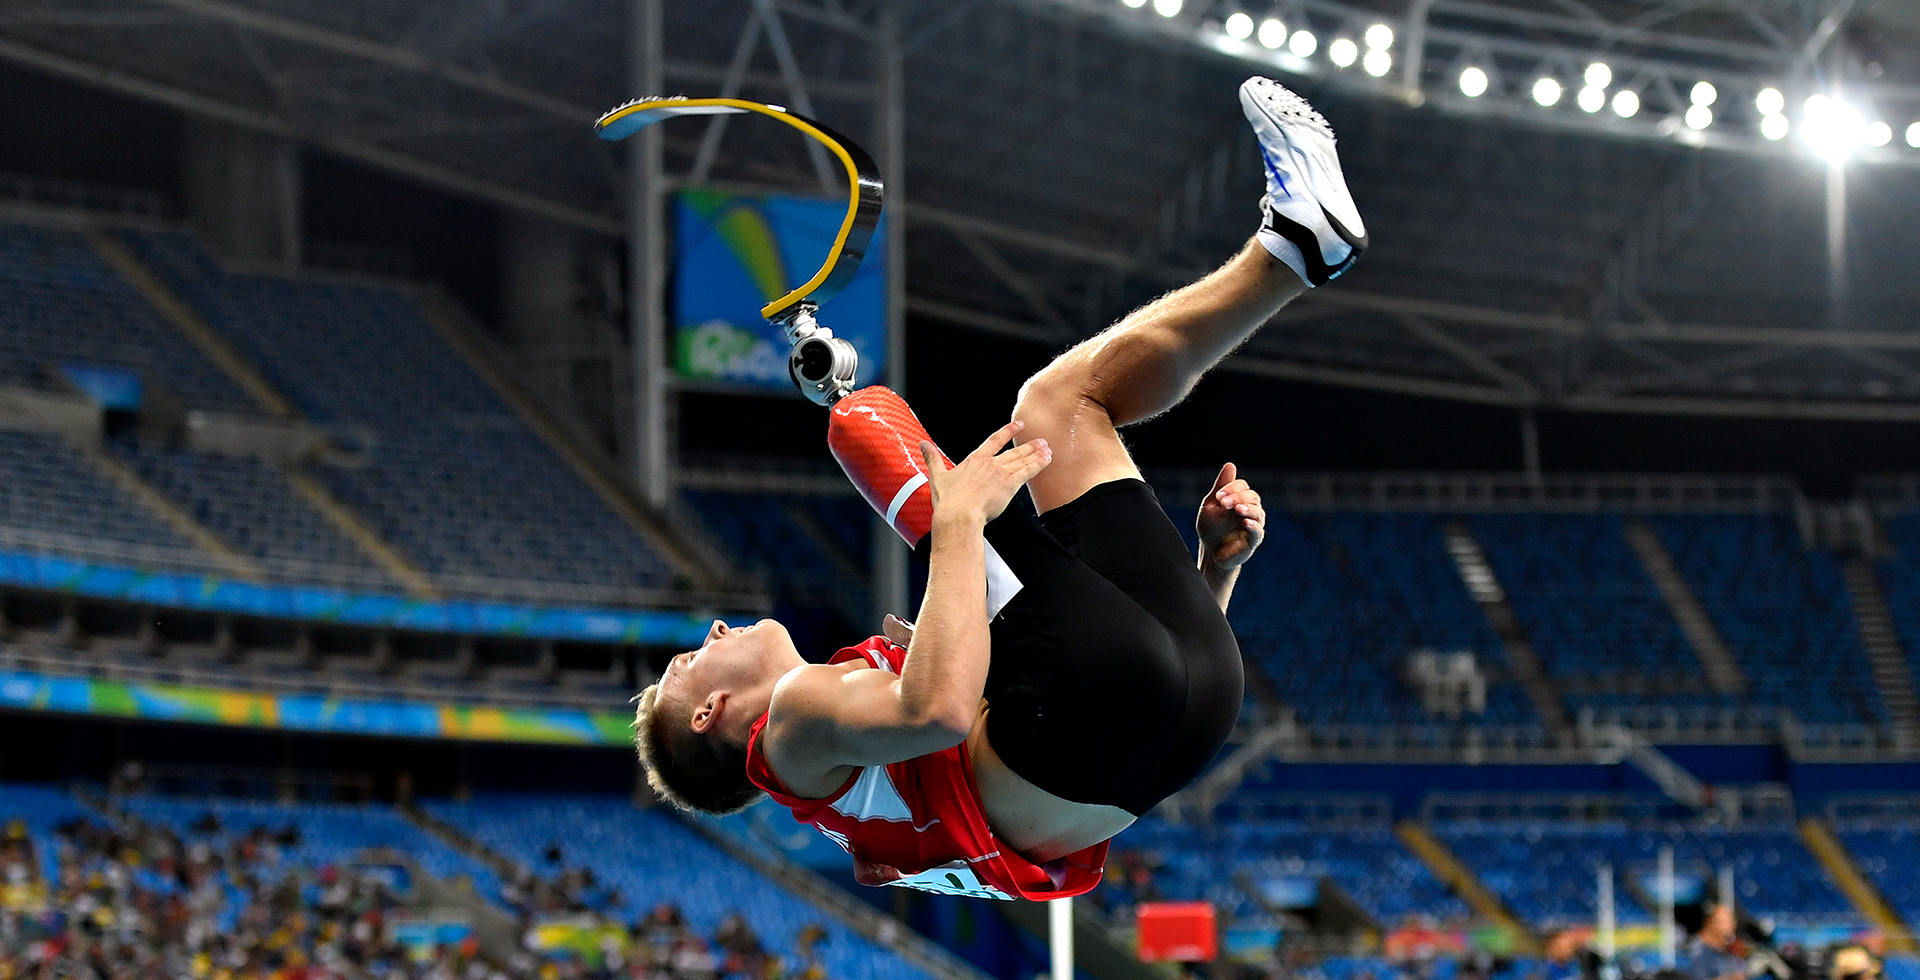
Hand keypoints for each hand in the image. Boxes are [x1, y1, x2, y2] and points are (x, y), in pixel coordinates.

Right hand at [919, 421, 1051, 528]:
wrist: (959, 515)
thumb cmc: (948, 501)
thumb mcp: (938, 476)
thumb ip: (932, 458)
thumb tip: (922, 444)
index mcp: (974, 460)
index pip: (995, 440)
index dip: (1008, 431)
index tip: (1019, 425)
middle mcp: (990, 463)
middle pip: (1014, 450)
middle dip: (1029, 445)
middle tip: (1041, 440)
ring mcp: (1001, 473)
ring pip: (1023, 459)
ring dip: (1037, 453)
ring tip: (1047, 448)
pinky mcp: (1010, 485)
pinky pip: (1028, 471)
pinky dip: (1039, 464)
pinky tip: (1047, 460)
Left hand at [1197, 462, 1264, 571]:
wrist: (1210, 552)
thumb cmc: (1211, 528)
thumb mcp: (1212, 505)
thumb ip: (1221, 487)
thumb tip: (1230, 464)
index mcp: (1239, 499)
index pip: (1242, 486)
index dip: (1231, 488)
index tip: (1218, 496)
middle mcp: (1250, 510)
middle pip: (1252, 496)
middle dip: (1237, 497)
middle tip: (1223, 503)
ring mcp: (1253, 524)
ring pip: (1258, 512)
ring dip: (1247, 508)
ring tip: (1237, 509)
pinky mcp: (1253, 540)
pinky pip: (1258, 531)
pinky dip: (1253, 526)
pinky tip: (1245, 522)